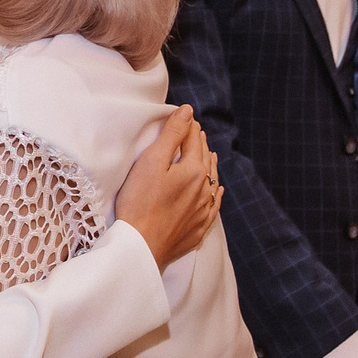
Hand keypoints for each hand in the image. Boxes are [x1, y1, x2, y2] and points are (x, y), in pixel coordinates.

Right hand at [117, 105, 222, 270]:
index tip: (185, 116)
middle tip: (195, 130)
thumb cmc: (140, 202)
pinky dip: (215, 193)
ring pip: (212, 181)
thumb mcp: (152, 162)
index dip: (188, 126)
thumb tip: (188, 111)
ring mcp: (203, 210)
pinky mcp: (197, 228)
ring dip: (209, 164)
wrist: (141, 246)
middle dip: (199, 142)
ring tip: (208, 153)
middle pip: (203, 159)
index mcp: (194, 170)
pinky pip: (213, 206)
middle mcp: (204, 189)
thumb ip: (172, 135)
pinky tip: (217, 190)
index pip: (192, 140)